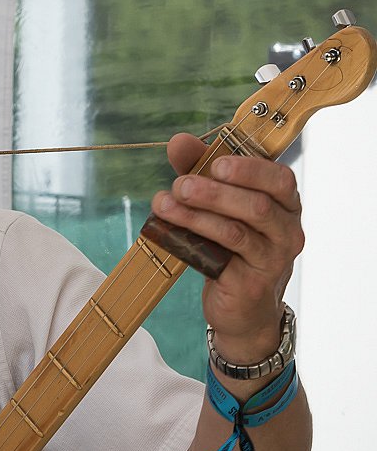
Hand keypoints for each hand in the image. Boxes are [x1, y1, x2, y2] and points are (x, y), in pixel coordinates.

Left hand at [151, 133, 303, 363]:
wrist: (241, 309)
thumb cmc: (230, 248)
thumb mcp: (217, 205)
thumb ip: (201, 171)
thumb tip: (178, 141)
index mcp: (285, 205)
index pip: (279, 178)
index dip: (247, 167)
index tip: (213, 162)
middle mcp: (287, 230)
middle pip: (258, 204)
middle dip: (215, 191)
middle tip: (179, 184)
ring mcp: (273, 259)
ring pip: (238, 230)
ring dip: (197, 214)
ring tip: (164, 204)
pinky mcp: (251, 282)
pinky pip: (223, 257)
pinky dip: (193, 240)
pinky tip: (169, 231)